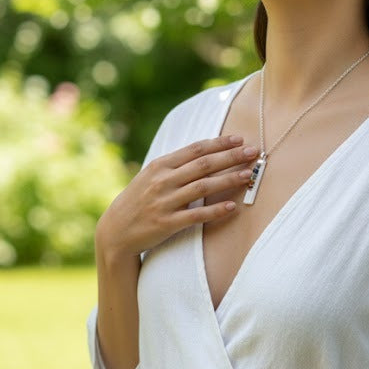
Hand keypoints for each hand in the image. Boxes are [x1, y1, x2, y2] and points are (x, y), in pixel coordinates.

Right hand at [95, 135, 258, 260]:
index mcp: (160, 165)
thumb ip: (175, 164)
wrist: (115, 230)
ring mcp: (165, 202)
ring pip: (203, 187)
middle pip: (204, 165)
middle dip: (231, 156)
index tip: (240, 138)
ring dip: (228, 180)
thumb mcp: (151, 175)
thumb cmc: (138, 199)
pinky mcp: (167, 223)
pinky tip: (232, 207)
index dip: (220, 143)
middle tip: (253, 152)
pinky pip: (196, 216)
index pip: (196, 149)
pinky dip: (215, 211)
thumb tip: (205, 151)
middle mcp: (163, 181)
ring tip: (248, 175)